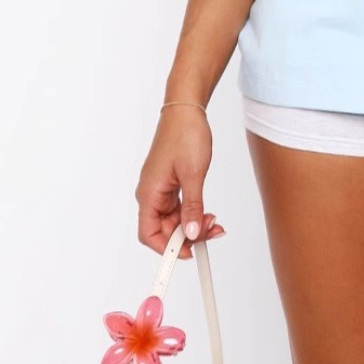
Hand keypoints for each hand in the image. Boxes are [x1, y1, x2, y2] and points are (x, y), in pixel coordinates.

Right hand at [135, 107, 225, 259]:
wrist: (186, 110)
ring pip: (174, 218)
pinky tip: (207, 213)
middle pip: (163, 228)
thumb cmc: (185, 135)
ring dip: (192, 224)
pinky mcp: (171, 182)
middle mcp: (151, 193)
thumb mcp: (193, 175)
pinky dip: (193, 211)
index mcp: (148, 194)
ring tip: (214, 222)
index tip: (188, 253)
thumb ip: (192, 207)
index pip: (149, 234)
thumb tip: (189, 234)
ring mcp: (161, 188)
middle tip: (211, 232)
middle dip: (187, 235)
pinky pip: (179, 205)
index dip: (166, 248)